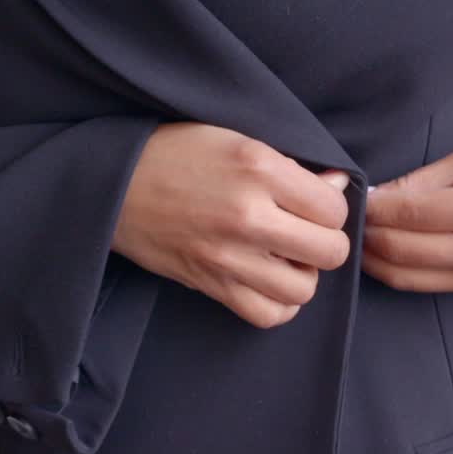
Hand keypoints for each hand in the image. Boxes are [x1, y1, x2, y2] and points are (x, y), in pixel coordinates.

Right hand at [111, 121, 351, 328]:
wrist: (114, 184)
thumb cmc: (177, 153)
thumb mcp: (237, 138)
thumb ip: (292, 166)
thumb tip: (338, 188)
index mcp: (260, 168)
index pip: (335, 208)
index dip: (332, 207)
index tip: (314, 203)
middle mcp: (248, 215)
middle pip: (331, 252)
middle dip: (327, 243)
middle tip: (306, 232)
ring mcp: (229, 256)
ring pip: (304, 289)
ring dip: (303, 275)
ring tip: (286, 257)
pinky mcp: (210, 284)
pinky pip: (267, 315)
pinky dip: (277, 305)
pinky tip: (269, 281)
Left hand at [361, 145, 452, 291]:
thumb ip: (421, 182)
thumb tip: (374, 198)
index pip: (409, 214)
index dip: (372, 208)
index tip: (354, 197)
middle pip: (401, 250)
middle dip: (366, 234)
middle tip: (349, 218)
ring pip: (406, 276)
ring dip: (374, 258)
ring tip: (360, 236)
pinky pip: (425, 285)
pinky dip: (396, 270)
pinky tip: (383, 253)